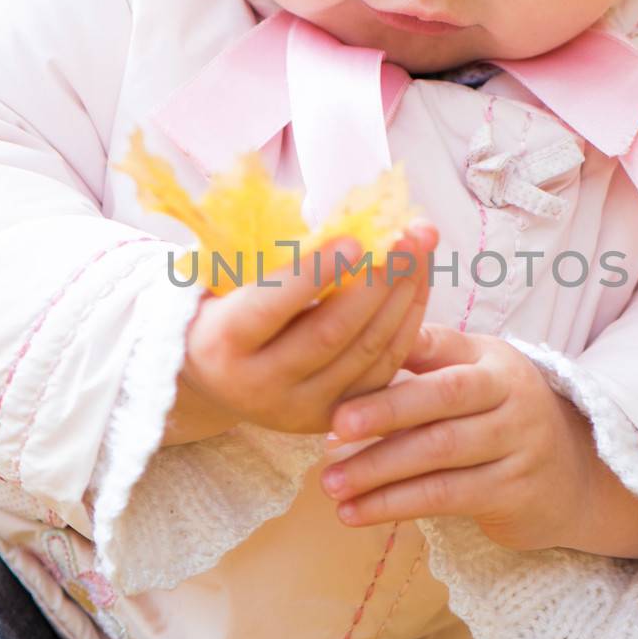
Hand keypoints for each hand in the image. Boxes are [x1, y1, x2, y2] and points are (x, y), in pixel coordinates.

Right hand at [168, 223, 439, 439]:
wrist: (218, 377)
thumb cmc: (229, 305)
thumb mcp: (232, 279)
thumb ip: (278, 255)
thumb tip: (350, 221)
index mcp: (223, 341)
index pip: (272, 304)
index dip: (315, 272)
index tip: (354, 238)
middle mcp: (259, 384)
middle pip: (330, 333)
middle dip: (376, 282)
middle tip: (406, 238)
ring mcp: (299, 408)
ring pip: (365, 353)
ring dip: (401, 297)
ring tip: (419, 250)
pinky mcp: (333, 417)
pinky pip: (383, 370)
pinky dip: (407, 324)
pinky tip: (417, 285)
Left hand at [315, 323, 602, 552]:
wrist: (574, 476)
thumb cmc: (500, 418)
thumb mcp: (475, 377)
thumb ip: (424, 360)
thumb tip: (351, 340)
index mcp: (493, 359)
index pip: (443, 344)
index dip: (398, 349)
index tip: (347, 357)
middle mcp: (512, 395)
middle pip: (443, 398)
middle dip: (384, 411)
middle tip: (331, 427)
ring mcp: (518, 444)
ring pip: (439, 452)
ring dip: (378, 469)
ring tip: (330, 484)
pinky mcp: (513, 492)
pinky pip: (445, 496)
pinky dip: (395, 505)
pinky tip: (356, 512)